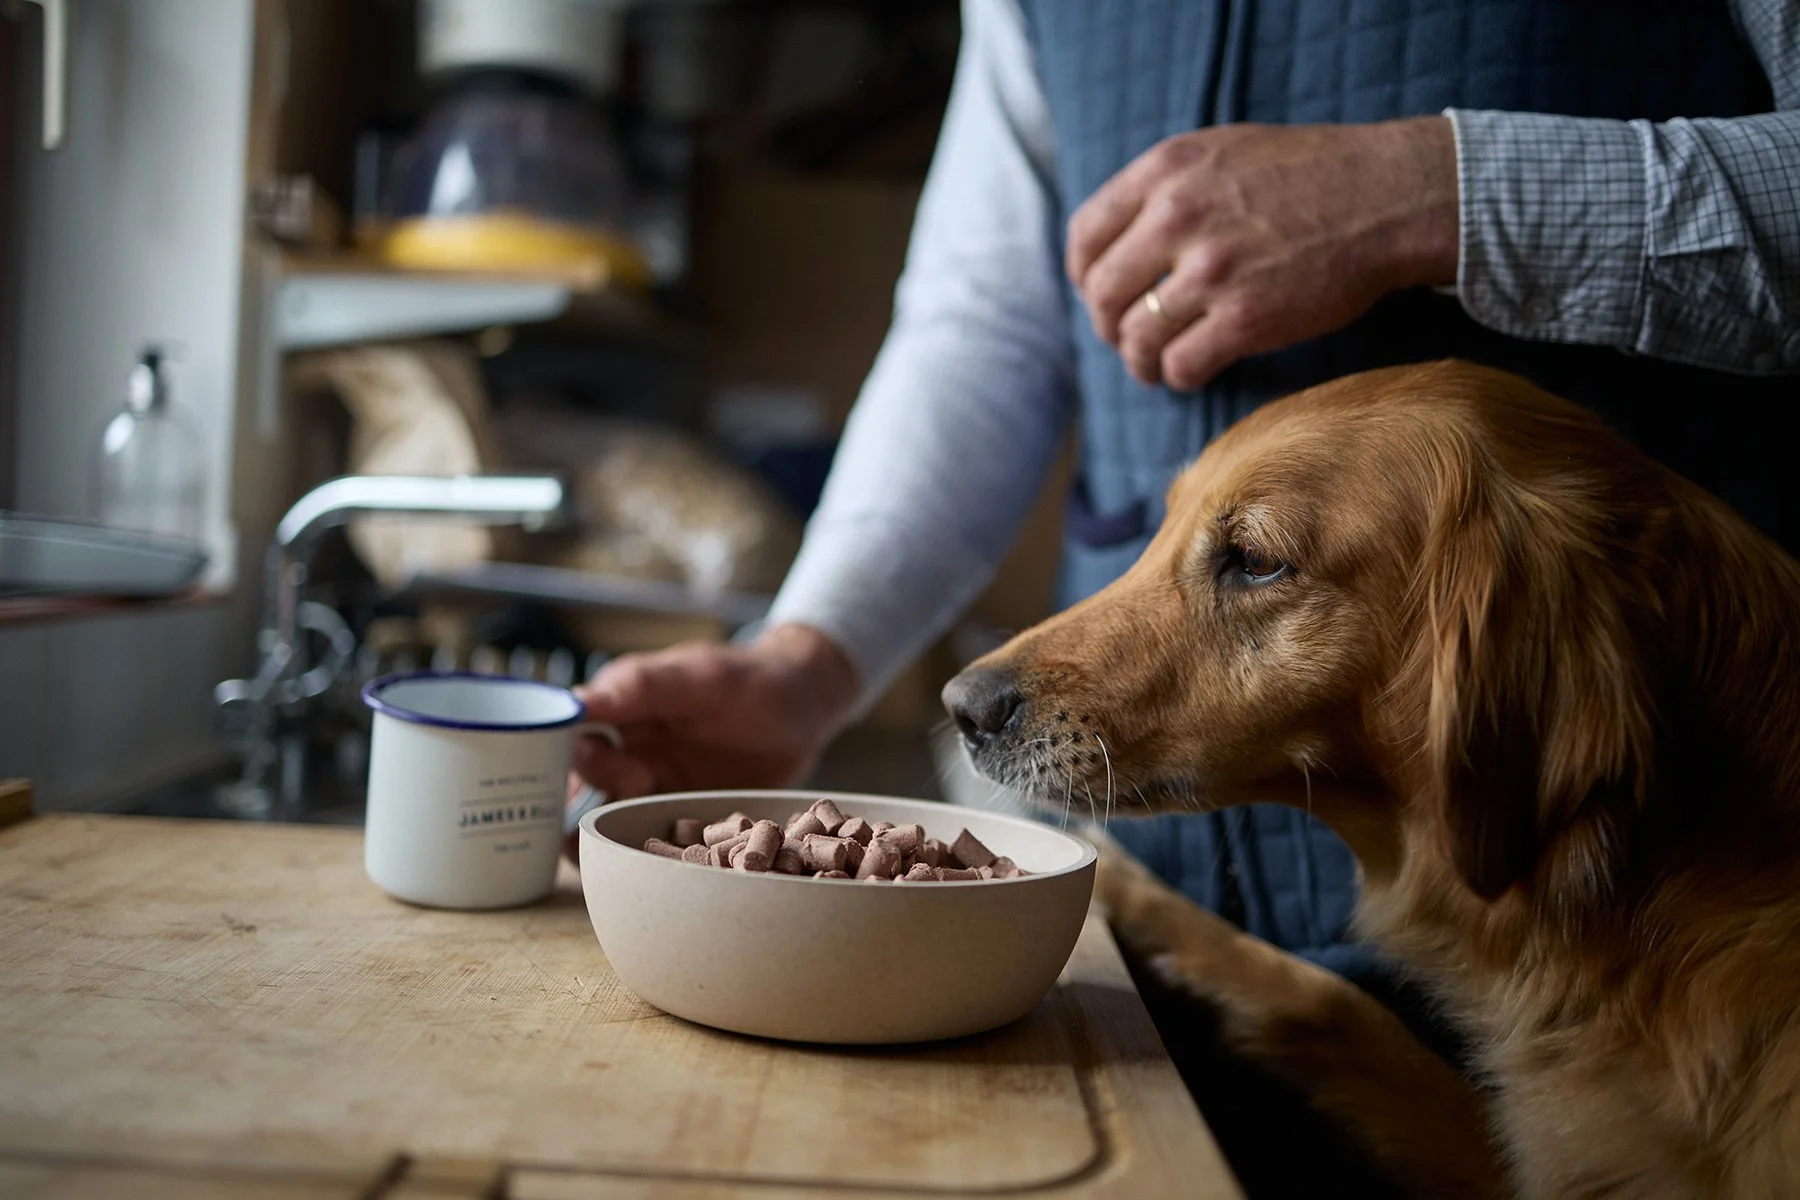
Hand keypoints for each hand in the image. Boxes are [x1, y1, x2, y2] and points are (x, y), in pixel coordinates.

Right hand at [562, 624, 858, 857]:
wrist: (802, 712)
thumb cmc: (751, 680)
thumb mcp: (701, 676)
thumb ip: (642, 686)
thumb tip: (577, 703)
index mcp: (621, 704)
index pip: (573, 732)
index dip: (582, 753)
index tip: (621, 765)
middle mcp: (625, 745)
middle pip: (580, 781)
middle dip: (595, 793)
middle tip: (641, 785)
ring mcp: (647, 784)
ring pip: (601, 815)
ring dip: (597, 837)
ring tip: (603, 853)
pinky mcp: (671, 813)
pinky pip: (641, 838)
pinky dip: (634, 855)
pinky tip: (640, 869)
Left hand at [1066, 117, 1457, 390]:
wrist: (1386, 196)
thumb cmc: (1309, 173)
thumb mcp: (1222, 151)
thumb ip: (1164, 187)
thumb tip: (1113, 241)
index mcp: (1166, 171)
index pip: (1086, 234)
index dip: (1083, 274)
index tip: (1095, 292)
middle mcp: (1179, 217)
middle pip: (1102, 293)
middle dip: (1106, 324)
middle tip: (1124, 336)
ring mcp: (1211, 271)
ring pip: (1136, 337)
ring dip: (1138, 360)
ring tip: (1153, 365)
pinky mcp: (1245, 319)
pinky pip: (1181, 365)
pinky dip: (1177, 377)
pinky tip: (1188, 373)